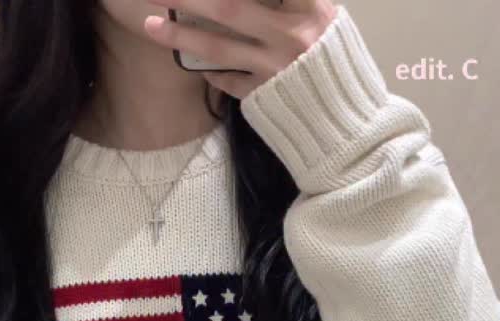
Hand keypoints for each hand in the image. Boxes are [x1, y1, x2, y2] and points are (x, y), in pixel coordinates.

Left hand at [144, 0, 337, 98]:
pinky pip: (228, 79)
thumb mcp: (331, 27)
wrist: (349, 128)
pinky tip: (195, 62)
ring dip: (180, 35)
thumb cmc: (341, 72)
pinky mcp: (262, 98)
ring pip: (218, 47)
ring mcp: (273, 70)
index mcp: (312, 12)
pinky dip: (212, 71)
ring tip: (150, 25)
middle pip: (230, 6)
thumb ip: (301, 5)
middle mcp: (291, 38)